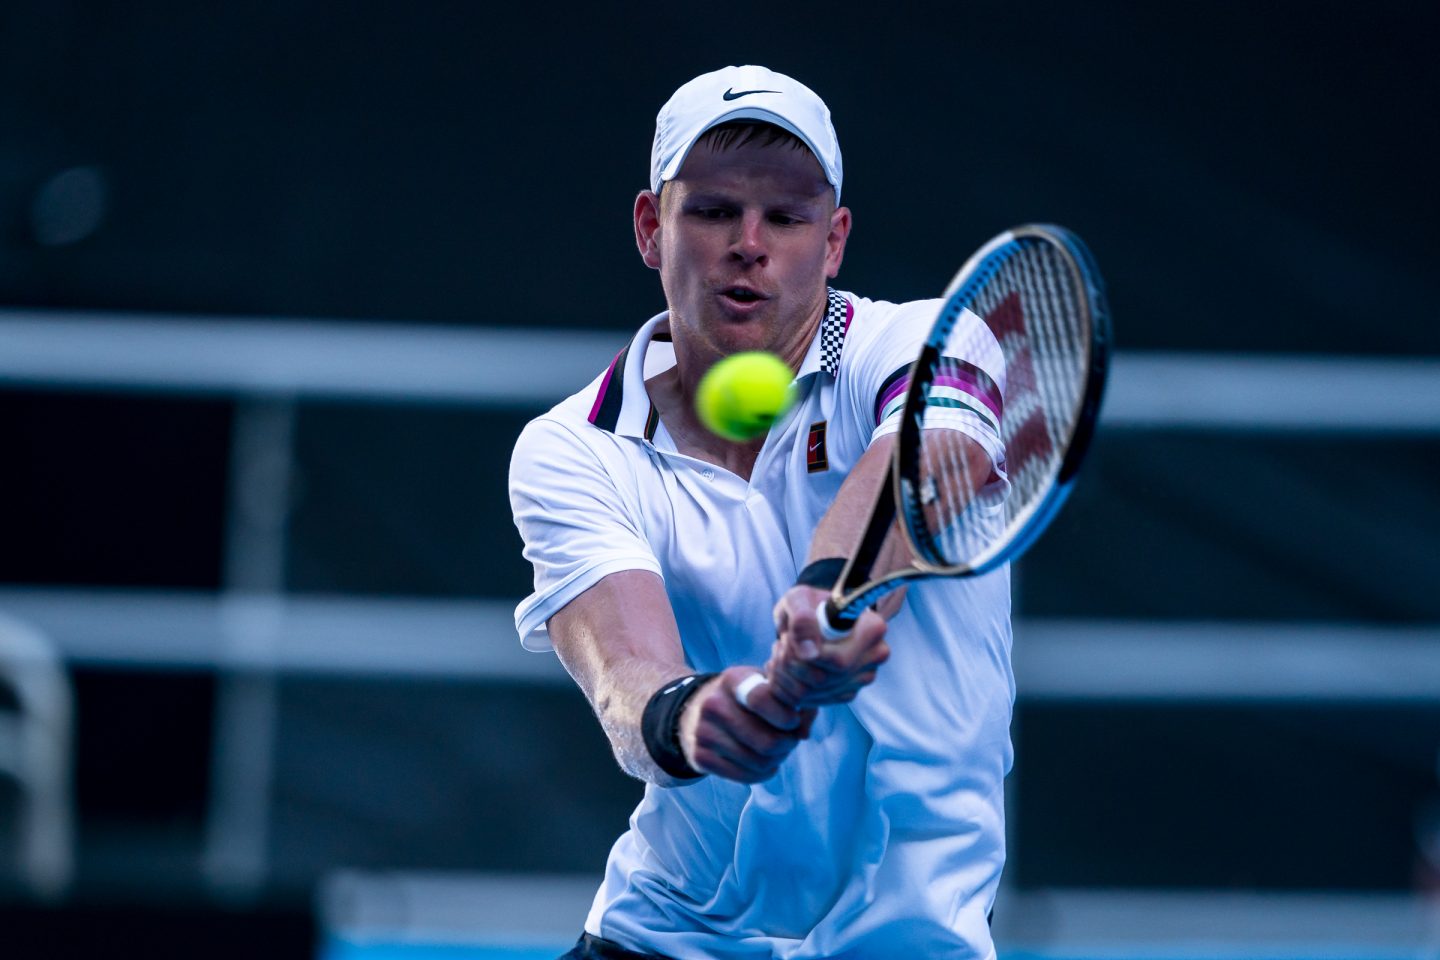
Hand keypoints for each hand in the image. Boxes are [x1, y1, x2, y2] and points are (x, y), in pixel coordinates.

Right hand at [676, 667, 815, 783]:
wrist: (699, 711)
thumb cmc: (746, 699)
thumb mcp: (766, 686)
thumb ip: (793, 701)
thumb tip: (803, 733)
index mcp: (732, 680)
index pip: (762, 699)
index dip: (786, 716)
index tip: (793, 720)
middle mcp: (713, 704)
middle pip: (767, 741)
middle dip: (787, 744)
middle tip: (789, 739)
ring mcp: (703, 732)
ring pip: (759, 762)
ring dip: (777, 760)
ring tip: (777, 750)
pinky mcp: (700, 756)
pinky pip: (745, 777)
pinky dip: (763, 773)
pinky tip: (764, 763)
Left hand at [766, 585, 889, 707]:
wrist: (813, 618)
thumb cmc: (808, 604)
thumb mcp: (798, 598)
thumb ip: (801, 618)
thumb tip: (808, 652)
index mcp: (872, 629)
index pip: (839, 661)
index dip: (806, 656)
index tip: (788, 638)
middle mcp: (875, 656)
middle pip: (822, 679)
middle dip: (791, 664)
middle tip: (781, 643)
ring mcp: (862, 677)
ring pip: (813, 693)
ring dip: (786, 675)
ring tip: (782, 652)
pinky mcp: (847, 692)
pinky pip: (811, 701)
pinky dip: (790, 687)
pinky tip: (787, 666)